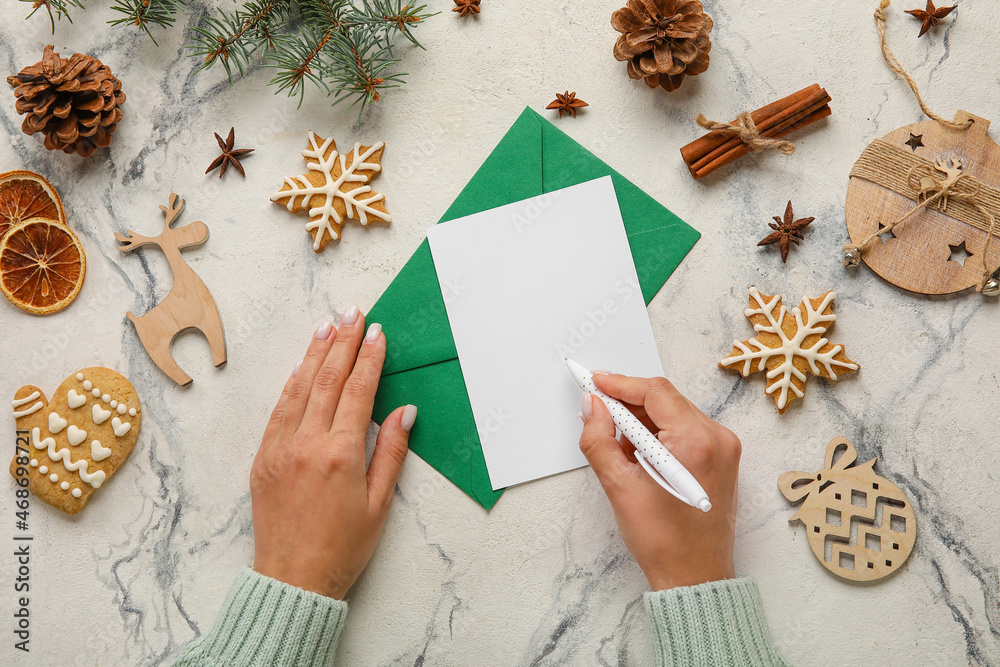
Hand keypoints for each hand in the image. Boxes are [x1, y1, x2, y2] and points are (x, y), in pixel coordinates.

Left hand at [250, 306, 416, 598]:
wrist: (293, 580)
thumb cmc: (343, 548)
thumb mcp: (380, 504)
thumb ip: (391, 452)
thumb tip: (404, 412)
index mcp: (340, 454)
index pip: (357, 391)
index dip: (369, 358)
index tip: (377, 333)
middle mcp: (307, 444)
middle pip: (327, 380)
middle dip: (341, 342)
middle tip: (352, 314)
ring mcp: (280, 449)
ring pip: (298, 388)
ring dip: (313, 354)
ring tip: (325, 326)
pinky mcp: (263, 459)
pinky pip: (278, 410)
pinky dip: (291, 384)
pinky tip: (300, 368)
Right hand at [578, 373, 739, 590]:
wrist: (695, 575)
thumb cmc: (665, 541)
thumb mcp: (619, 487)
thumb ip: (599, 439)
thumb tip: (593, 407)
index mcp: (696, 441)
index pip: (655, 392)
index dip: (621, 384)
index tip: (596, 381)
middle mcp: (717, 438)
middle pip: (666, 400)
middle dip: (629, 402)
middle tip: (598, 409)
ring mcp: (724, 448)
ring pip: (674, 414)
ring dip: (643, 420)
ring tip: (616, 441)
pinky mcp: (722, 458)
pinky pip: (685, 430)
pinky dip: (659, 433)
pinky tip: (638, 452)